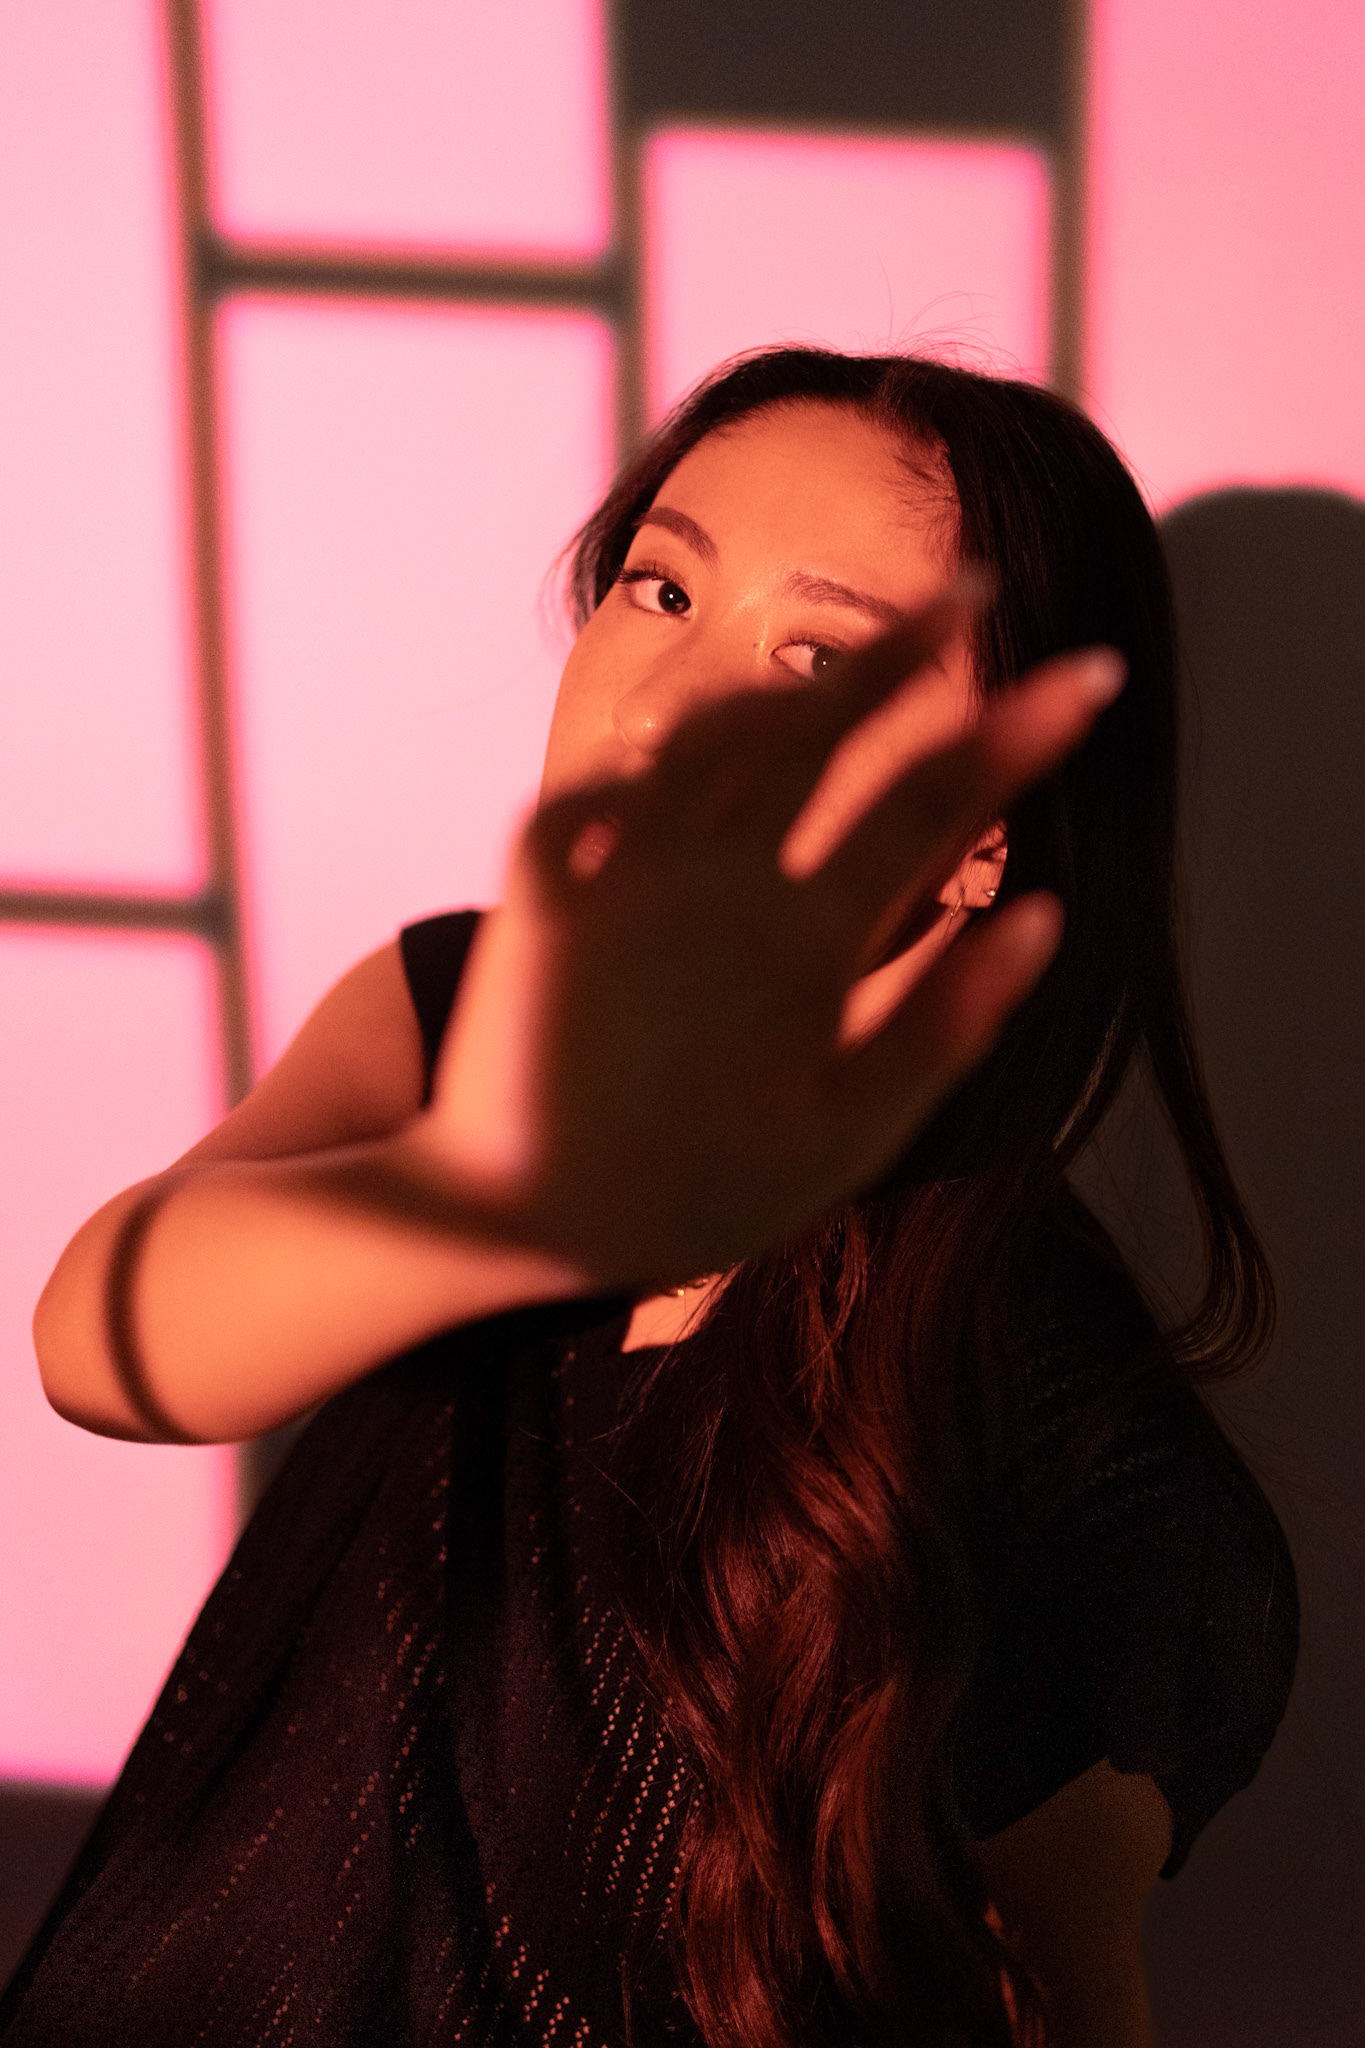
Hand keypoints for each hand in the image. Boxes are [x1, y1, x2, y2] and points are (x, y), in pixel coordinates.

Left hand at [413, 583, 1122, 1290]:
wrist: (508, 1223)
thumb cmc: (689, 1195)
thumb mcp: (844, 1140)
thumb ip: (944, 1024)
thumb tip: (1040, 917)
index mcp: (798, 943)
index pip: (930, 802)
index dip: (1019, 730)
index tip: (1090, 675)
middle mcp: (707, 882)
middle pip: (822, 727)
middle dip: (908, 648)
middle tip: (976, 592)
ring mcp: (614, 874)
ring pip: (714, 734)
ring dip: (792, 679)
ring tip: (851, 660)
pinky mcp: (534, 888)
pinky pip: (593, 783)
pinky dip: (651, 750)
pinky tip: (683, 742)